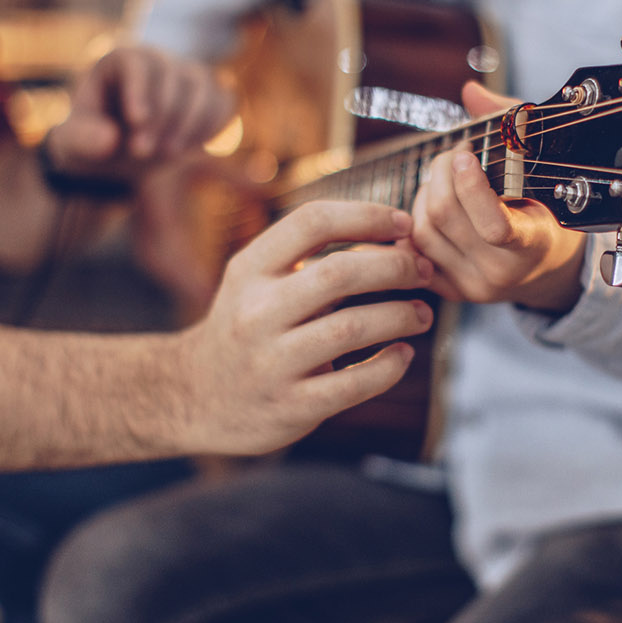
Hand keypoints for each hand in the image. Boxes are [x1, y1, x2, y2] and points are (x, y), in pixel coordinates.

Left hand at [42, 45, 234, 180]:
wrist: (118, 151)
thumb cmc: (91, 140)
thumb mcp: (71, 144)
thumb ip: (82, 140)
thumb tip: (110, 140)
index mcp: (118, 61)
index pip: (136, 63)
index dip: (140, 90)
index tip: (137, 122)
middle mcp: (156, 60)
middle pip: (173, 76)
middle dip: (163, 118)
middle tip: (141, 153)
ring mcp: (186, 76)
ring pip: (203, 87)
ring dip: (190, 124)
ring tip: (167, 155)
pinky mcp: (209, 95)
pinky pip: (225, 101)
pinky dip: (213, 125)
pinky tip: (190, 147)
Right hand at [176, 201, 435, 454]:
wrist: (197, 397)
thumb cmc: (249, 326)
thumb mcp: (260, 281)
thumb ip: (315, 258)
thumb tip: (399, 235)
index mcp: (249, 269)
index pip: (312, 222)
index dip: (367, 216)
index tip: (405, 224)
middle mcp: (256, 311)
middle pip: (339, 272)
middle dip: (395, 266)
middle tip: (424, 271)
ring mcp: (272, 362)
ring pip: (351, 327)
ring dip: (400, 315)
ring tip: (422, 314)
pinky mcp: (291, 406)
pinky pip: (353, 384)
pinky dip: (389, 366)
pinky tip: (403, 355)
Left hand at [407, 82, 586, 311]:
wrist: (546, 267)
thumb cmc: (546, 206)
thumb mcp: (542, 168)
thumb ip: (510, 124)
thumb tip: (470, 92)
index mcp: (533, 244)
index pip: (494, 226)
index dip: (471, 186)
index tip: (465, 152)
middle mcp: (501, 273)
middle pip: (444, 217)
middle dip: (439, 173)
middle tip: (452, 155)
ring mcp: (473, 286)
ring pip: (422, 232)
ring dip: (424, 195)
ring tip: (443, 180)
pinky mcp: (451, 292)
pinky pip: (414, 252)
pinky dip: (414, 222)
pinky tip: (430, 205)